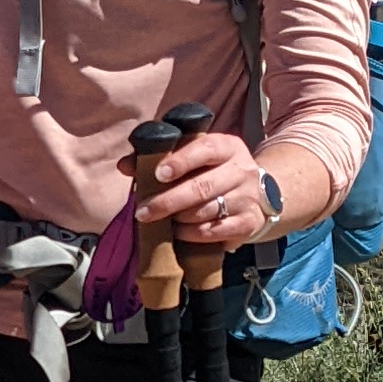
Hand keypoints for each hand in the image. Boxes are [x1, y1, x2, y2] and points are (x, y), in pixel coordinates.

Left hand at [144, 130, 317, 249]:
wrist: (257, 195)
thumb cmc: (214, 172)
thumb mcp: (195, 157)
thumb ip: (160, 158)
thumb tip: (125, 165)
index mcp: (228, 146)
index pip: (206, 149)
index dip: (181, 161)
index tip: (158, 174)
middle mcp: (242, 170)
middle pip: (203, 186)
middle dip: (168, 201)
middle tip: (143, 211)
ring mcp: (248, 198)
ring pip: (207, 211)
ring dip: (178, 219)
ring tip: (160, 222)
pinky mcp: (248, 223)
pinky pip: (215, 231)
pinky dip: (193, 234)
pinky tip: (179, 232)